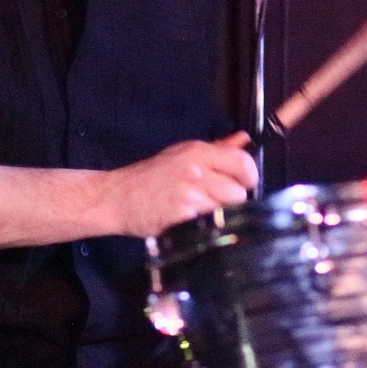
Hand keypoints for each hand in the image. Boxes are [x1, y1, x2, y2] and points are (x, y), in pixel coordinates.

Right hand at [104, 132, 258, 236]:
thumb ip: (217, 148)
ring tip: (200, 211)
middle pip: (240, 192)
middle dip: (232, 200)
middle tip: (214, 200)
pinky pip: (211, 225)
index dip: (248, 177)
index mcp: (198, 152)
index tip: (243, 183)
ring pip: (228, 210)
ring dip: (219, 215)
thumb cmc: (149, 177)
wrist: (117, 197)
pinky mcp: (184, 217)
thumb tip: (243, 140)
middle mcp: (197, 170)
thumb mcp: (182, 154)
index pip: (244, 162)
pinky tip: (191, 221)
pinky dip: (205, 227)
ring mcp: (190, 194)